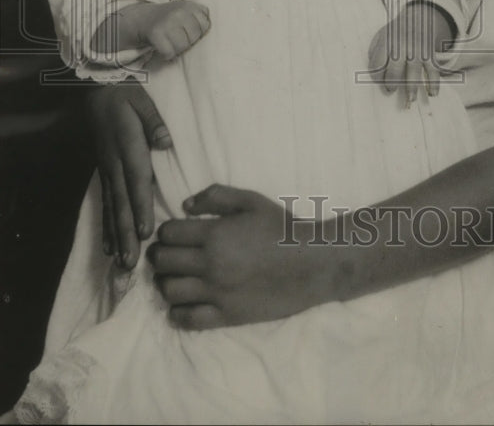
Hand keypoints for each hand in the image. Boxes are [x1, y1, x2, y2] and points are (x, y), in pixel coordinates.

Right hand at [89, 79, 171, 267]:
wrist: (95, 89)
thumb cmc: (124, 94)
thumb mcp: (141, 100)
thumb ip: (153, 121)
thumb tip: (165, 142)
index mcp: (128, 146)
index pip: (136, 180)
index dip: (140, 206)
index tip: (144, 231)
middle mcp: (115, 163)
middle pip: (122, 203)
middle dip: (126, 234)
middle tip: (131, 261)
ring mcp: (107, 170)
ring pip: (112, 208)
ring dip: (117, 236)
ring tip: (121, 262)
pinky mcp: (104, 173)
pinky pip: (105, 204)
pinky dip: (107, 226)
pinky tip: (108, 246)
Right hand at [137, 0, 209, 60]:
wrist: (143, 18)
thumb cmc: (170, 18)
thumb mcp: (187, 10)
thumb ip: (202, 16)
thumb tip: (219, 31)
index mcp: (190, 5)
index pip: (205, 26)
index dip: (197, 32)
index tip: (187, 30)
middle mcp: (179, 12)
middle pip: (194, 38)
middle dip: (187, 41)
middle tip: (177, 37)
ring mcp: (168, 22)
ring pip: (183, 46)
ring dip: (177, 49)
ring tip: (171, 42)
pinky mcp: (156, 33)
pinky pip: (169, 52)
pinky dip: (166, 54)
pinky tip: (163, 48)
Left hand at [148, 184, 332, 328]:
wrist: (310, 262)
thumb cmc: (281, 227)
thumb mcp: (251, 200)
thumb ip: (216, 197)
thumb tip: (185, 206)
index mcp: (214, 235)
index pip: (168, 234)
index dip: (167, 231)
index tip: (174, 233)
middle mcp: (210, 265)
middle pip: (163, 262)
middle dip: (160, 255)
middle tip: (168, 254)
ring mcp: (216, 293)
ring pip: (169, 291)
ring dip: (165, 282)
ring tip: (175, 276)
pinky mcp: (225, 316)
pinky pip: (187, 319)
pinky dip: (177, 312)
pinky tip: (183, 303)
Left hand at [368, 2, 453, 104]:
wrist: (418, 17)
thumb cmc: (395, 32)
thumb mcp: (381, 35)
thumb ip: (376, 52)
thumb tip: (375, 73)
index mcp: (387, 41)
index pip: (378, 63)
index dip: (376, 75)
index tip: (379, 80)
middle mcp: (402, 45)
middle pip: (395, 68)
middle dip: (391, 82)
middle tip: (391, 89)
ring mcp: (417, 49)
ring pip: (414, 71)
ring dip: (412, 88)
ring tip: (410, 100)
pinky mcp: (430, 53)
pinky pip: (433, 70)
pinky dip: (434, 83)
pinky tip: (432, 93)